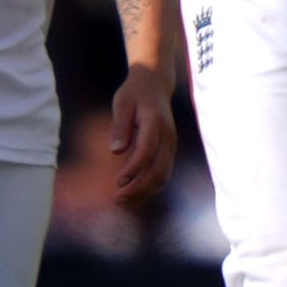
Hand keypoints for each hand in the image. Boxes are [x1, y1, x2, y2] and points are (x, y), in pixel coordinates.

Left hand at [108, 69, 177, 203]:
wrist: (155, 84)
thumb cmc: (134, 93)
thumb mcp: (122, 103)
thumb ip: (120, 126)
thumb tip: (115, 150)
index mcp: (155, 123)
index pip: (146, 152)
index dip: (133, 169)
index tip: (118, 182)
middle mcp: (167, 136)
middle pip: (159, 170)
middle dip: (139, 189)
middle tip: (118, 200)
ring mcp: (171, 145)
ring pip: (163, 176)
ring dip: (145, 192)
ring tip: (123, 202)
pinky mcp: (169, 150)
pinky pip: (163, 174)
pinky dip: (150, 187)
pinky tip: (133, 194)